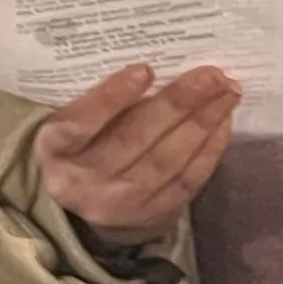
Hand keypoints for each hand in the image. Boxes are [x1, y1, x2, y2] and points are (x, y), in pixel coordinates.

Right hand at [28, 65, 239, 249]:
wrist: (81, 210)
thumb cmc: (79, 146)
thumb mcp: (70, 123)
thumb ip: (97, 102)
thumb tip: (156, 67)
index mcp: (55, 150)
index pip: (80, 123)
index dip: (112, 97)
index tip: (145, 69)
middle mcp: (83, 182)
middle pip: (133, 140)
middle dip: (177, 104)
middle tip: (211, 75)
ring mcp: (118, 204)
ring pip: (166, 161)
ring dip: (202, 123)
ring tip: (227, 92)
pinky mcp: (150, 216)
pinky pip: (186, 181)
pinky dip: (209, 150)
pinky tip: (223, 122)